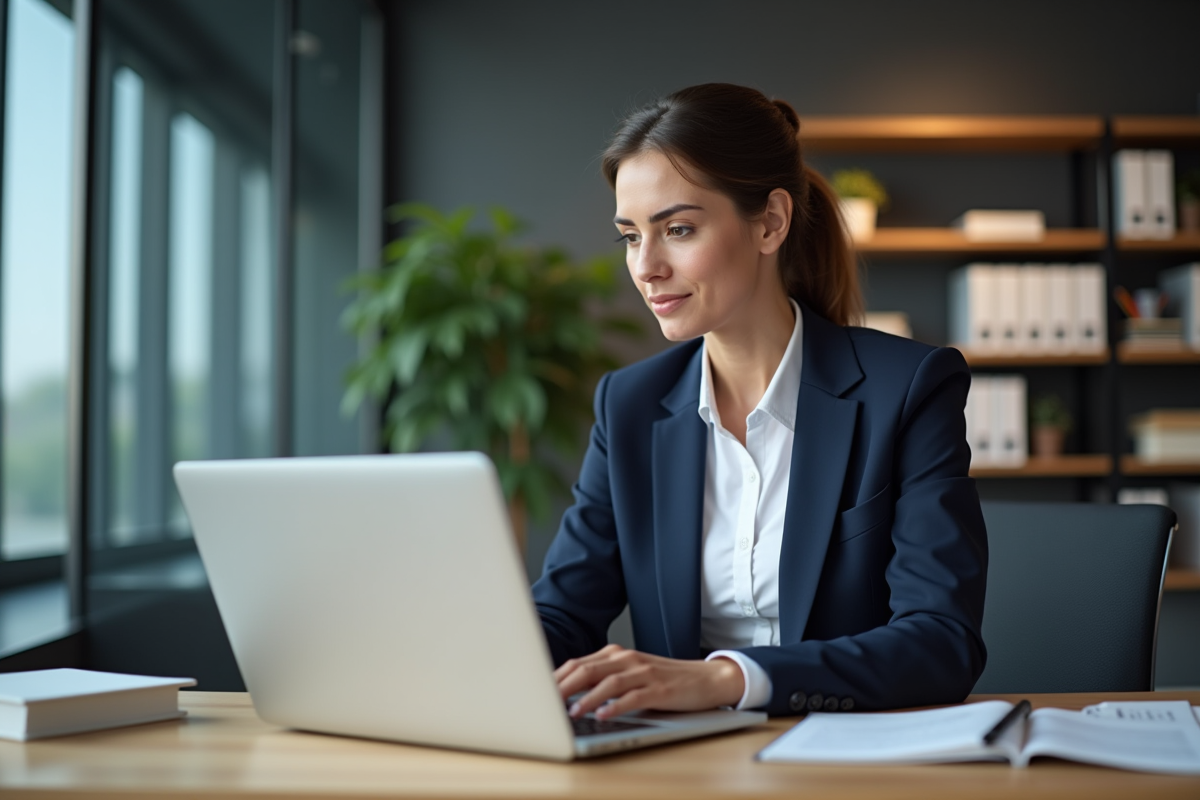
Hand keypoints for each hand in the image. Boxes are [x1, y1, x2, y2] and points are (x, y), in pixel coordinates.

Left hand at [554, 644, 744, 719]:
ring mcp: (644, 673)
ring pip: (608, 682)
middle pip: (587, 669)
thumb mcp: (631, 674)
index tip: (538, 693)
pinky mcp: (659, 689)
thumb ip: (604, 679)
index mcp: (617, 655)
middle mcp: (627, 659)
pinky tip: (603, 715)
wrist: (705, 678)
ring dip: (587, 698)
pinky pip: (634, 697)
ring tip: (571, 712)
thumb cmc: (665, 680)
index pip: (578, 664)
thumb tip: (569, 695)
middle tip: (545, 702)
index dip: (556, 678)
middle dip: (563, 687)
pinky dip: (616, 706)